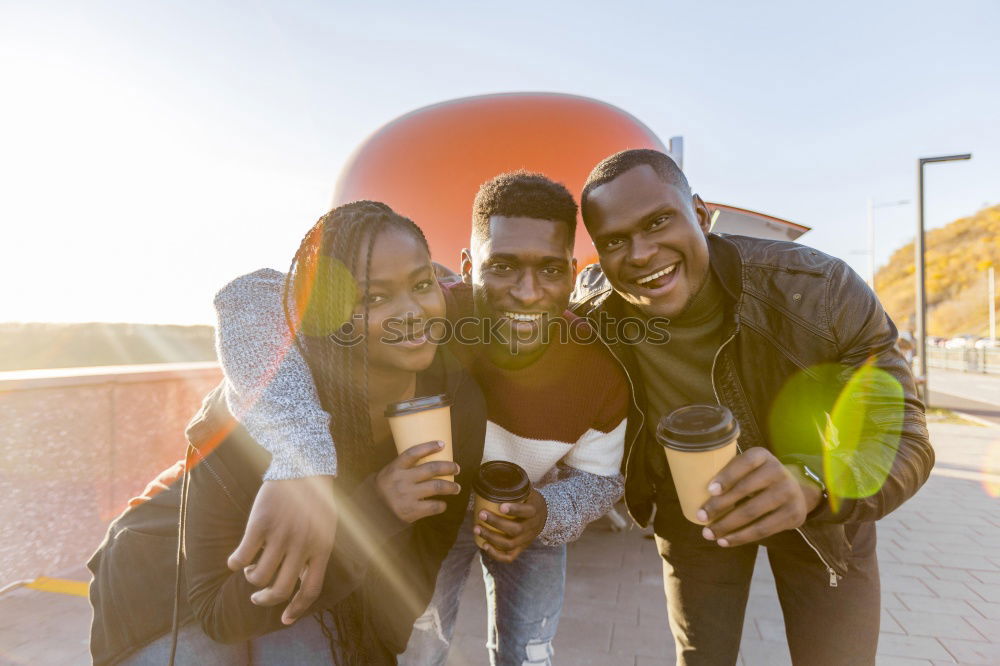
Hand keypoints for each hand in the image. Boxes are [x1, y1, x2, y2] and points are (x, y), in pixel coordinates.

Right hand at [227, 476, 337, 624]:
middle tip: (257, 596)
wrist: (303, 465)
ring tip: (250, 569)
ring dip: (250, 578)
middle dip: (265, 599)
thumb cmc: (314, 499)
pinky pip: (242, 557)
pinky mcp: (260, 523)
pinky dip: (234, 564)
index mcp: (322, 547)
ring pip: (258, 576)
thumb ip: (316, 553)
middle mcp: (302, 545)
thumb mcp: (325, 527)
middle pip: (282, 589)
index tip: (283, 619)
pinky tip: (234, 560)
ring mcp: (281, 534)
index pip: (311, 590)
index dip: (297, 610)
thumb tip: (301, 581)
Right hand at [376, 440, 460, 522]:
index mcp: (395, 468)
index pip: (413, 453)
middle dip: (448, 467)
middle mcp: (402, 480)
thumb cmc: (385, 490)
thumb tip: (428, 457)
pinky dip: (441, 505)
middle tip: (457, 468)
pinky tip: (443, 504)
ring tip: (456, 488)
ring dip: (450, 487)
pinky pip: (433, 506)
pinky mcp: (411, 511)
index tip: (442, 444)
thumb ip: (404, 467)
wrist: (372, 512)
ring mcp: (407, 496)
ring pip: (436, 487)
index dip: (429, 447)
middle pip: (431, 469)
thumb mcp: (389, 473)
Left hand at [474, 489, 547, 562]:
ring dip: (491, 537)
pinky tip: (484, 546)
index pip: (527, 511)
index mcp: (534, 510)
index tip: (501, 505)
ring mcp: (526, 540)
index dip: (514, 509)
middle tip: (481, 514)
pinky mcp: (521, 548)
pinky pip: (510, 556)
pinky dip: (496, 554)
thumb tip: (496, 473)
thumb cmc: (530, 501)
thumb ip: (516, 486)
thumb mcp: (528, 492)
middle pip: (515, 529)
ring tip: (477, 529)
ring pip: (509, 543)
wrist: (544, 517)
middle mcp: (531, 527)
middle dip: (496, 523)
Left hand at [697, 448, 821, 547]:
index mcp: (762, 456)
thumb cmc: (757, 479)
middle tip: (700, 517)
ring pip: (752, 512)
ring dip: (727, 525)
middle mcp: (778, 471)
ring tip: (708, 533)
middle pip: (745, 490)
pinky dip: (741, 537)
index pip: (744, 462)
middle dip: (719, 506)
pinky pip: (763, 529)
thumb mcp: (749, 468)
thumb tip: (693, 491)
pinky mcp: (793, 514)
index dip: (727, 476)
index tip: (709, 490)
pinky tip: (725, 541)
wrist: (796, 492)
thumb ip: (730, 473)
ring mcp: (788, 493)